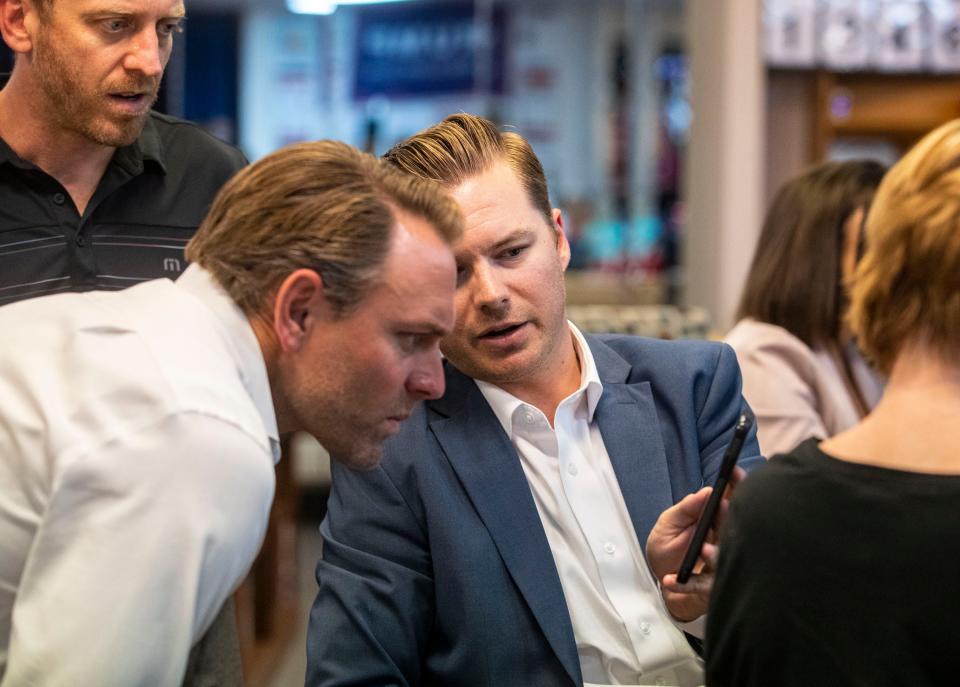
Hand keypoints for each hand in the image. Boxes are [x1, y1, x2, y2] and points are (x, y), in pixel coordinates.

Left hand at [645, 467, 744, 621]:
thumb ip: (685, 509)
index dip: (737, 485)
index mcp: (715, 522)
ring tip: (703, 548)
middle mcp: (724, 542)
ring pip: (727, 558)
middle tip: (723, 505)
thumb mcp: (668, 523)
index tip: (735, 471)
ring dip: (715, 553)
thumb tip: (707, 492)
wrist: (660, 582)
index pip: (732, 501)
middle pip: (736, 527)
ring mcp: (720, 566)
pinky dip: (685, 584)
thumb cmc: (667, 549)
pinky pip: (703, 587)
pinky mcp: (711, 589)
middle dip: (731, 515)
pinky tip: (670, 581)